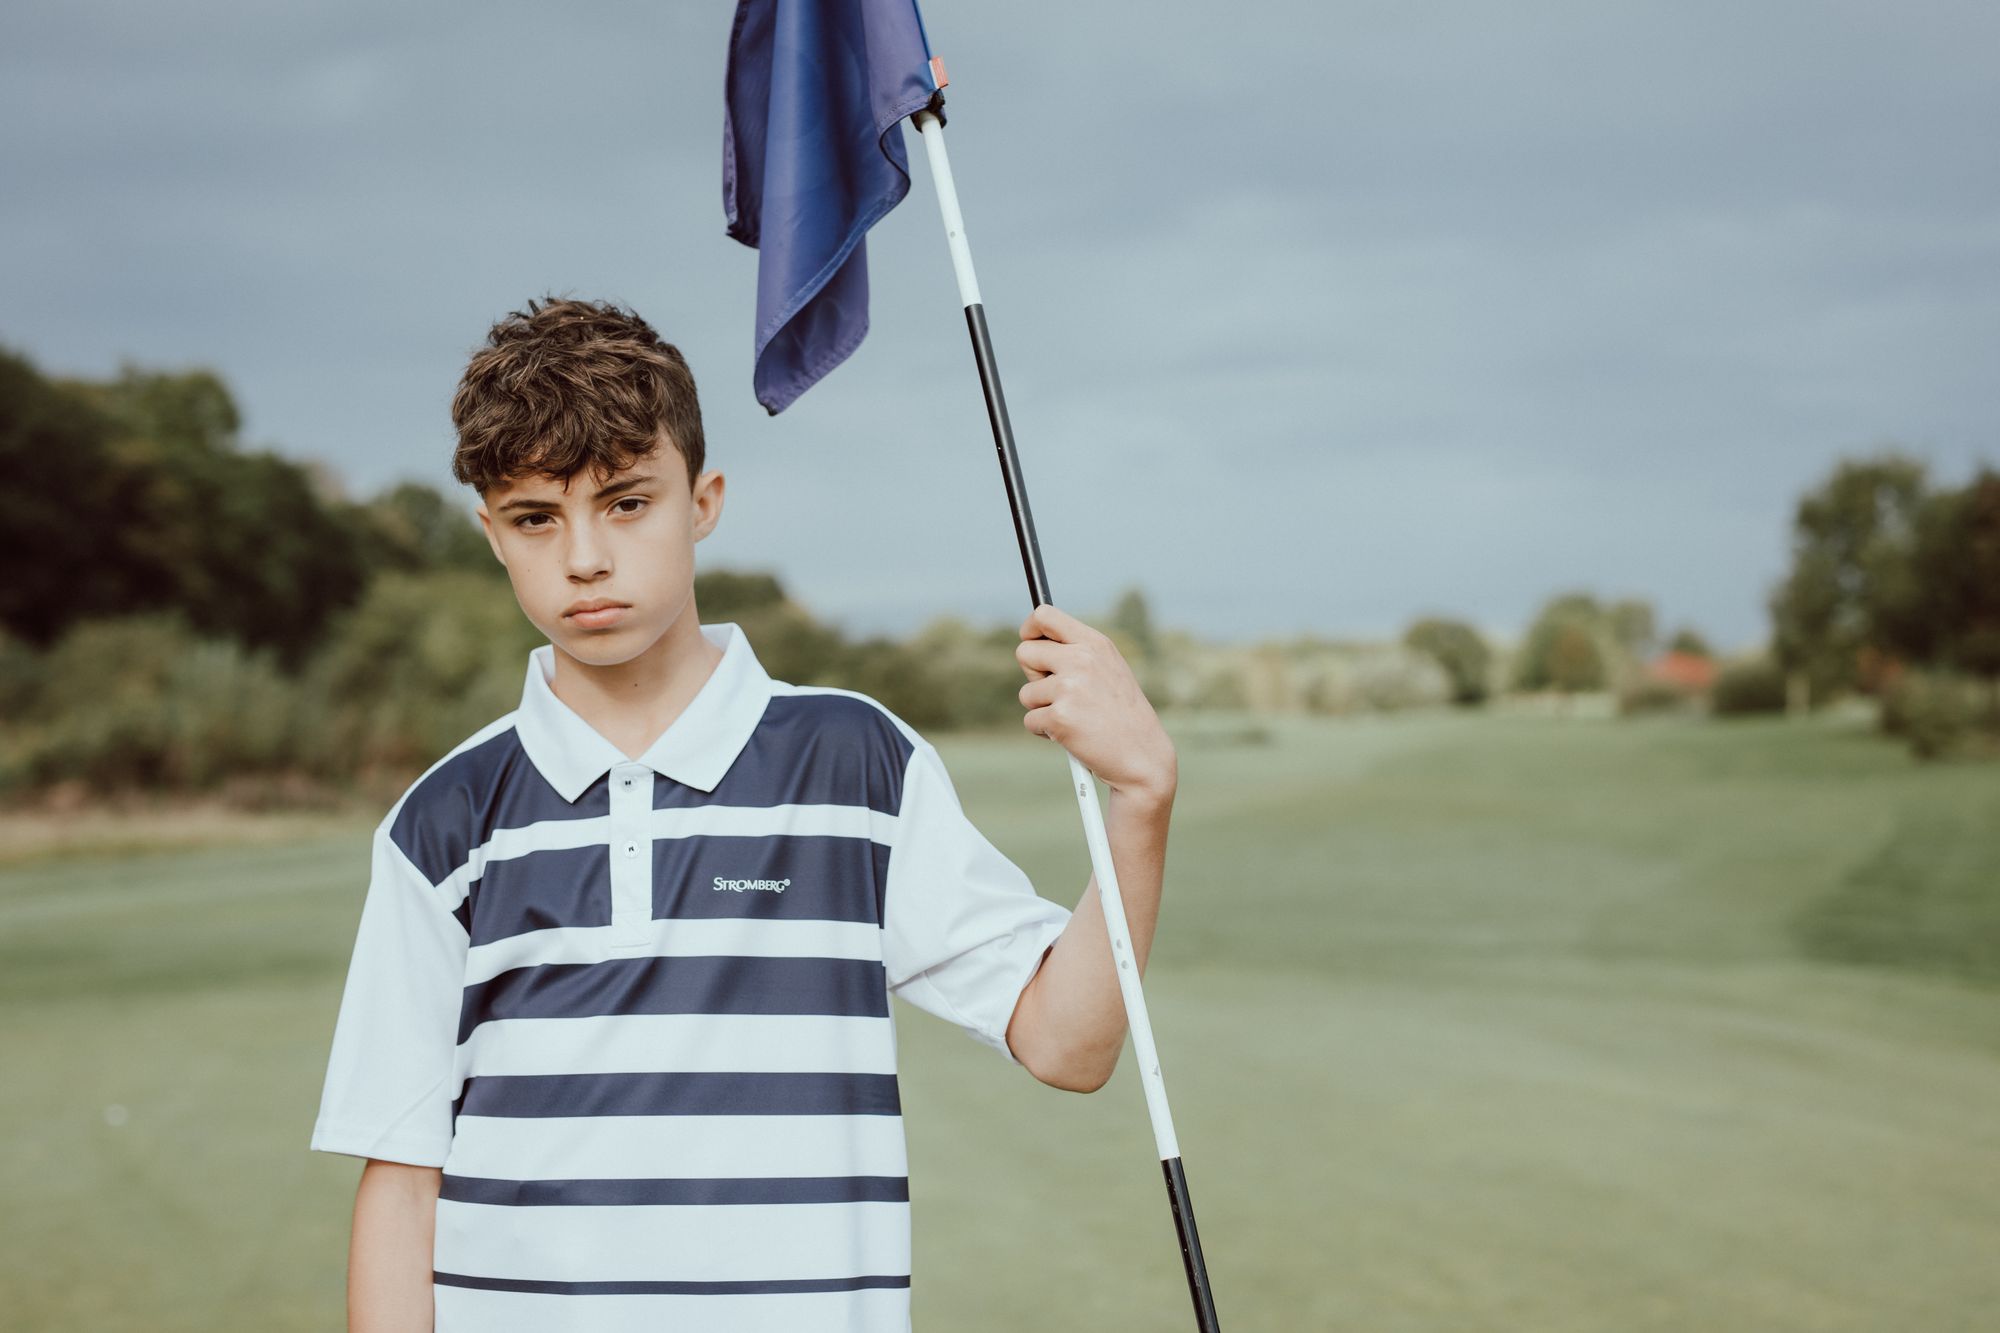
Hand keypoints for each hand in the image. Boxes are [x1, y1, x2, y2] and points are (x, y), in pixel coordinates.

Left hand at [1016, 603, 1176, 802]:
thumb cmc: (1122, 715)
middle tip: (1059, 694)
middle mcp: (1082, 660)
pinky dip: (1046, 732)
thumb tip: (1032, 644)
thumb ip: (1076, 653)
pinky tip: (1072, 735)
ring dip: (1042, 709)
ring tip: (1074, 718)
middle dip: (1033, 675)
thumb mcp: (1109, 670)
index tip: (1030, 640)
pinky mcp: (1060, 718)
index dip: (1030, 629)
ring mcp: (1070, 688)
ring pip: (1026, 693)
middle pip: (1024, 652)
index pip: (1044, 616)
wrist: (1143, 757)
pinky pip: (1031, 721)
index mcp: (1095, 644)